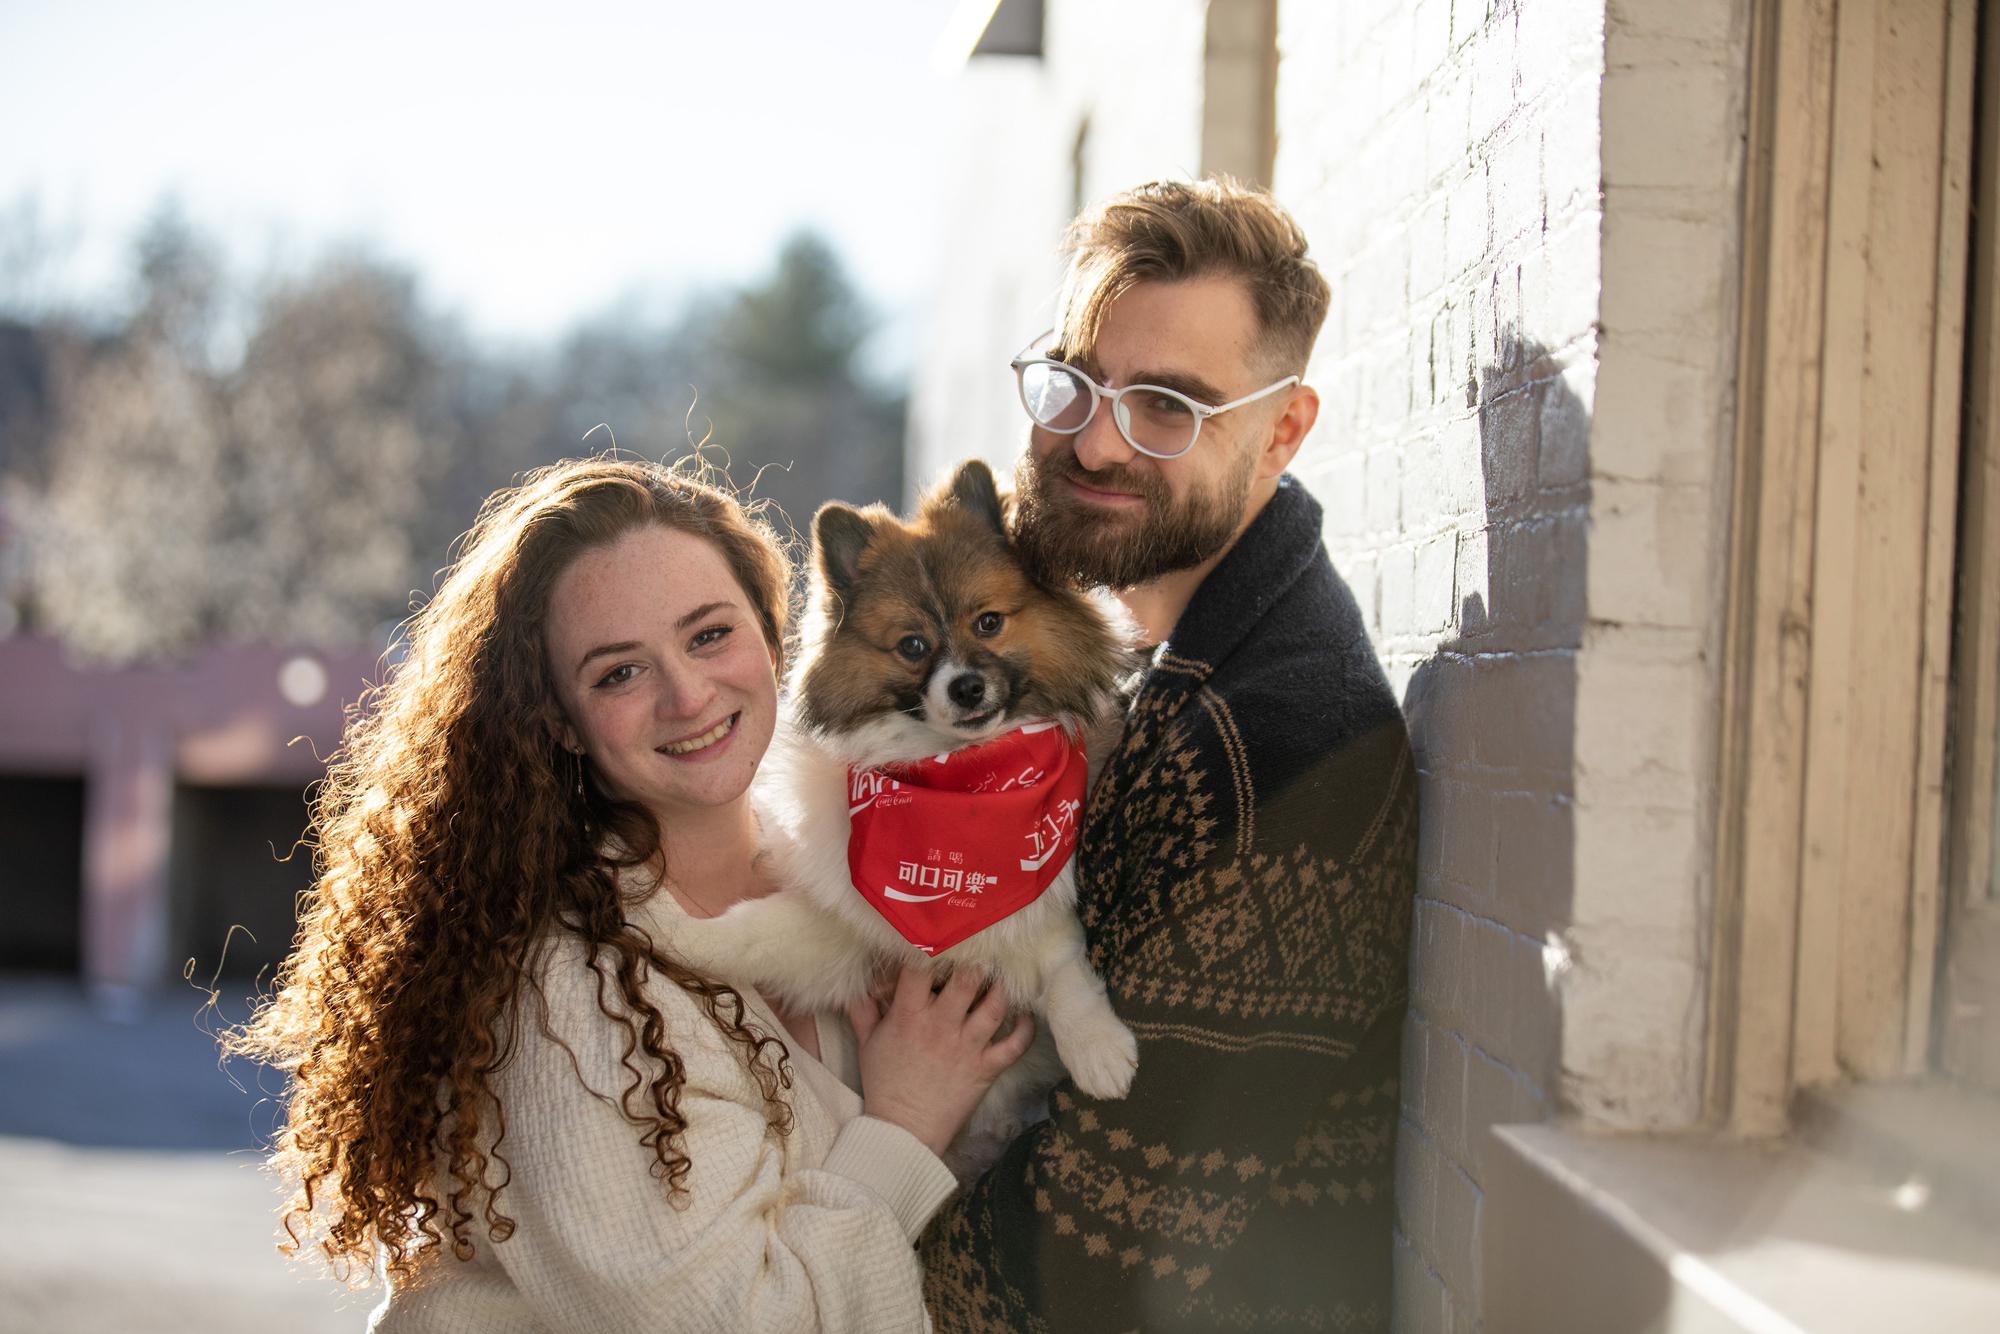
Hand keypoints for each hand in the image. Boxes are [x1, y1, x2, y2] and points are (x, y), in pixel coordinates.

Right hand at [846, 964, 1036, 1158]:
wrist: (903, 1131)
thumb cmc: (883, 1084)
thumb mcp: (866, 1043)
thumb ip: (862, 1010)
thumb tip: (856, 984)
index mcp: (909, 1016)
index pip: (921, 968)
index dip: (931, 948)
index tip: (938, 939)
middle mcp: (941, 1025)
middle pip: (967, 979)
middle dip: (975, 961)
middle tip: (981, 953)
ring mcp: (967, 1047)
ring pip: (996, 1005)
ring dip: (1002, 988)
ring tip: (1002, 979)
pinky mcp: (986, 1068)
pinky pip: (1015, 1045)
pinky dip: (1025, 1028)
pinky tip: (1025, 1016)